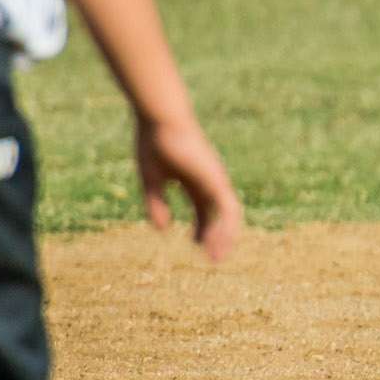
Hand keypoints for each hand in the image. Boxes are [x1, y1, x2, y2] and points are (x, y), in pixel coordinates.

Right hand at [136, 115, 242, 261]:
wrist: (163, 121)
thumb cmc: (154, 143)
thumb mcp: (152, 179)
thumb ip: (157, 203)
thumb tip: (162, 230)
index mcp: (194, 180)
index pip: (203, 210)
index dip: (202, 228)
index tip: (196, 245)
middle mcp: (208, 181)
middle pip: (219, 215)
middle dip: (217, 236)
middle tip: (212, 258)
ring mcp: (215, 180)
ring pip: (227, 215)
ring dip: (223, 236)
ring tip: (215, 257)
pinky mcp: (216, 180)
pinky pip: (226, 209)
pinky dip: (223, 227)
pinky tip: (210, 242)